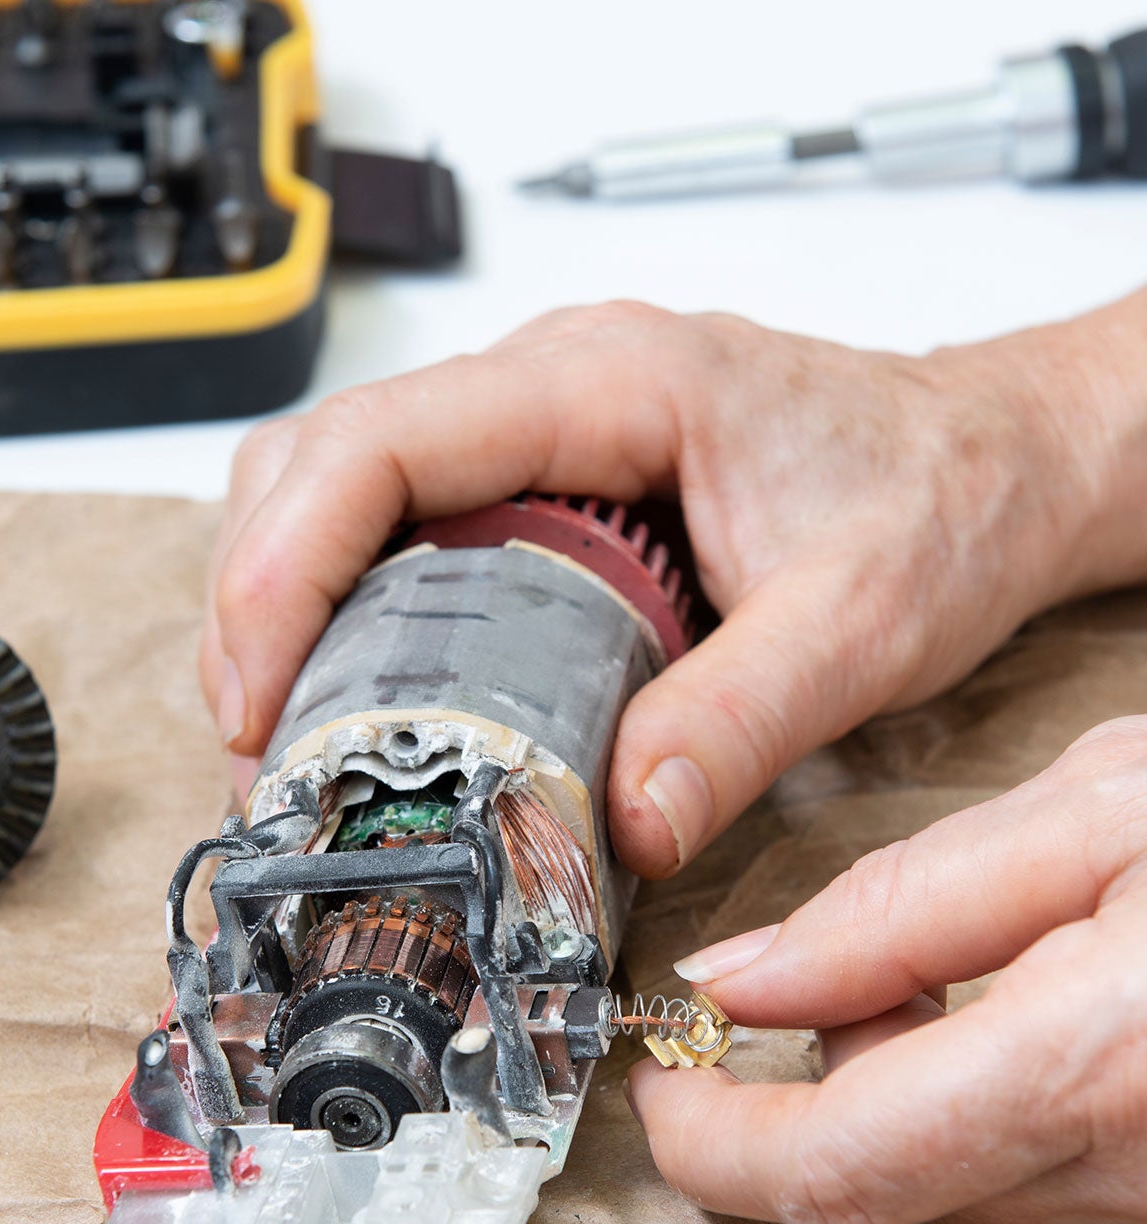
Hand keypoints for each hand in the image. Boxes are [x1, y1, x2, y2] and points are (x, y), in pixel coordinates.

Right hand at [201, 295, 1146, 873]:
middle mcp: (548, 382)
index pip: (377, 446)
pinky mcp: (535, 475)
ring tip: (286, 730)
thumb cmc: (934, 498)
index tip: (258, 699)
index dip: (282, 570)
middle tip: (260, 744)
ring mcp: (532, 425)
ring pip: (333, 482)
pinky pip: (390, 516)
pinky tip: (354, 689)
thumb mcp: (861, 622)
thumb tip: (619, 822)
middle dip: (255, 601)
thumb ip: (741, 719)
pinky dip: (337, 602)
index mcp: (607, 383)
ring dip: (280, 603)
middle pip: (317, 460)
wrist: (987, 461)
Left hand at [626, 718, 1146, 1223]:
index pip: (836, 1170)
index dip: (714, 1142)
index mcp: (1093, 1067)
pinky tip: (1023, 1016)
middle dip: (802, 1093)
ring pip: (959, 1187)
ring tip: (942, 972)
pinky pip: (1043, 1185)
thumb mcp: (1099, 813)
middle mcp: (1138, 1178)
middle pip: (882, 1188)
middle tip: (794, 984)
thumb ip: (899, 911)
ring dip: (898, 1093)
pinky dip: (982, 1110)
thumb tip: (739, 978)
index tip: (661, 1082)